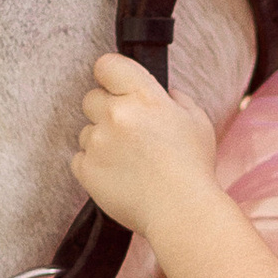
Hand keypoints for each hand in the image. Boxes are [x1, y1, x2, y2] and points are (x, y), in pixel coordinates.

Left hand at [71, 51, 218, 229]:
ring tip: (128, 161)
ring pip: (87, 131)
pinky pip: (80, 158)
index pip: (107, 65)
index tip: (115, 86)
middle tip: (128, 132)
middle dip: (106, 110)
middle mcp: (117, 114)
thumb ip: (176, 99)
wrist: (182, 212)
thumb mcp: (197, 121)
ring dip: (101, 141)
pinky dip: (94, 165)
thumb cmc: (193, 169)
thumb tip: (163, 93)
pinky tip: (118, 175)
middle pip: (91, 98)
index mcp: (144, 97)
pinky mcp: (86, 169)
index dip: (110, 75)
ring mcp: (99, 142)